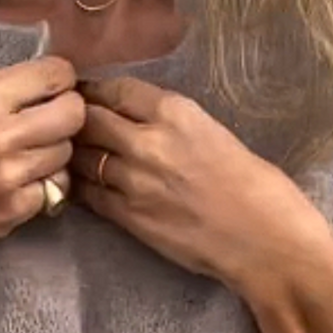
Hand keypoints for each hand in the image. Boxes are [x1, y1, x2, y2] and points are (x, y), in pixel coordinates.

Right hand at [0, 57, 84, 281]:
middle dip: (69, 117)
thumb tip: (42, 91)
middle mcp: (0, 134)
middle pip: (73, 115)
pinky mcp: (15, 210)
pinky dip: (44, 188)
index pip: (54, 75)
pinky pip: (54, 190)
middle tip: (53, 124)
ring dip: (55, 155)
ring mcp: (11, 176)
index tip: (56, 89)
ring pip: (66, 154)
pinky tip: (19, 187)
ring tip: (29, 158)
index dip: (62, 81)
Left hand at [71, 78, 332, 300]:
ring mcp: (135, 182)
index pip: (117, 90)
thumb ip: (177, 127)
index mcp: (178, 113)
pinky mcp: (131, 218)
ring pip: (84, 158)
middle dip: (75, 120)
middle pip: (90, 121)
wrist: (266, 243)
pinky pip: (89, 196)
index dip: (95, 91)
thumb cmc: (260, 189)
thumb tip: (147, 125)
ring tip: (67, 153)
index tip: (84, 94)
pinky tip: (77, 185)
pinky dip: (80, 188)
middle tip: (65, 124)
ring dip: (73, 154)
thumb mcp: (218, 135)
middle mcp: (149, 142)